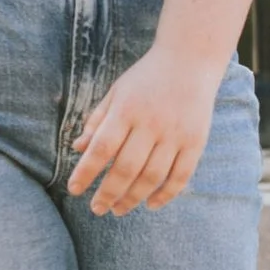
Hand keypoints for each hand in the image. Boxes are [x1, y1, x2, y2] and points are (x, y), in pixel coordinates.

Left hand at [67, 46, 218, 215]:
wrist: (190, 60)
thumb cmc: (146, 79)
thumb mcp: (116, 92)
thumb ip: (97, 121)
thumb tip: (78, 149)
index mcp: (127, 109)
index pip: (102, 148)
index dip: (86, 172)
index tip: (74, 190)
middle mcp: (151, 123)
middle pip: (126, 168)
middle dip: (108, 193)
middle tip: (97, 209)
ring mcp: (176, 134)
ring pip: (152, 177)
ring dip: (133, 198)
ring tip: (118, 209)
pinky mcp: (196, 141)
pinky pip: (180, 177)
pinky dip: (165, 195)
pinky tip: (150, 204)